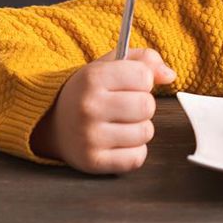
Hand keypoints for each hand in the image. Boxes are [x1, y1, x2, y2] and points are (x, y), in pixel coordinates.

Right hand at [29, 48, 176, 174]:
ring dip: (139, 129)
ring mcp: (89, 137)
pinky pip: (136, 158)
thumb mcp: (110, 65)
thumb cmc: (89, 91)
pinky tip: (118, 142)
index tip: (130, 84)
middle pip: (147, 106)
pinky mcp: (93, 162)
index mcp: (92, 78)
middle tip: (126, 106)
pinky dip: (134, 151)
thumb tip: (170, 76)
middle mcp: (89, 107)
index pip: (144, 76)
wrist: (51, 122)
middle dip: (143, 106)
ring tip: (121, 124)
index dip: (143, 80)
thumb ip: (144, 60)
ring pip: (145, 133)